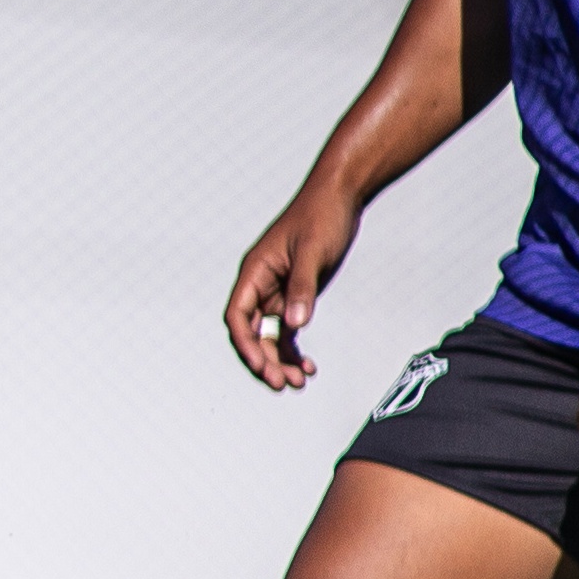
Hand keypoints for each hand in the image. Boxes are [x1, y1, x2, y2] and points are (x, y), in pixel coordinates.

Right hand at [223, 183, 357, 390]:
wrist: (340, 196)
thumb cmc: (321, 215)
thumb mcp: (313, 252)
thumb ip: (302, 289)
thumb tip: (295, 325)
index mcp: (255, 272)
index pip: (238, 316)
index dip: (246, 344)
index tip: (262, 365)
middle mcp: (261, 285)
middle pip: (252, 333)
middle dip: (264, 360)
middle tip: (281, 382)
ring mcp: (277, 292)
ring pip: (270, 336)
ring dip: (280, 360)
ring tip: (297, 381)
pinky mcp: (295, 295)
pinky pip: (288, 331)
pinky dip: (295, 350)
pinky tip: (307, 366)